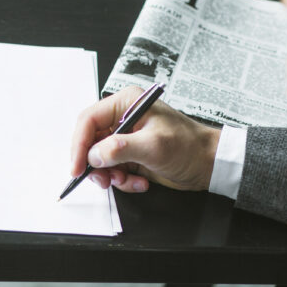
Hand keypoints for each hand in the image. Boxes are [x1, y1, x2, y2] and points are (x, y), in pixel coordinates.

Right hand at [70, 85, 221, 192]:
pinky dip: (123, 181)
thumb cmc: (189, 146)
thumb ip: (119, 149)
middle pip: (90, 142)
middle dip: (96, 165)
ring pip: (99, 160)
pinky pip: (113, 171)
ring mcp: (126, 139)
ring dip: (111, 176)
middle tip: (103, 180)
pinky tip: (140, 182)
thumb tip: (93, 155)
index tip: (78, 167)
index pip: (89, 121)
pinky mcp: (130, 156)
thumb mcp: (154, 146)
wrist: (209, 164)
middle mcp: (122, 119)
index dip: (79, 145)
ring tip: (128, 181)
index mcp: (126, 104)